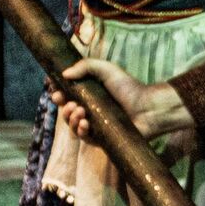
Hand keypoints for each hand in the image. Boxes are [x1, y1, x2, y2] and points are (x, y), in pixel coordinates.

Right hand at [52, 58, 198, 156]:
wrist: (148, 107)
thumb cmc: (129, 87)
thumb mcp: (107, 69)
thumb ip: (86, 66)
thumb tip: (64, 74)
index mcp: (89, 95)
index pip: (67, 97)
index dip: (58, 95)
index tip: (56, 92)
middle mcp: (91, 111)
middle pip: (67, 112)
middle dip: (63, 108)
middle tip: (71, 104)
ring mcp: (96, 126)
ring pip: (72, 126)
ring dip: (70, 119)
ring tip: (80, 111)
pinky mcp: (102, 139)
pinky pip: (84, 138)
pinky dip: (80, 131)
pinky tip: (84, 124)